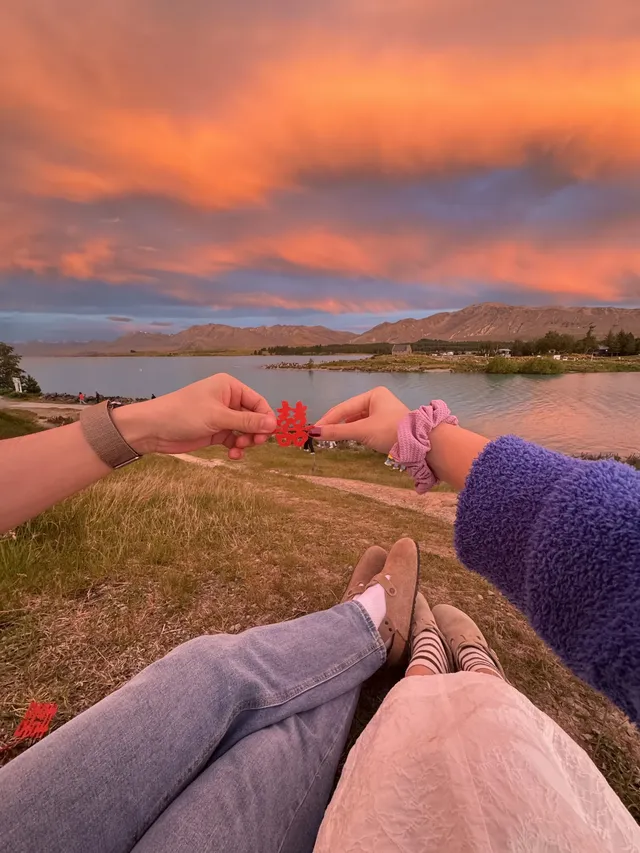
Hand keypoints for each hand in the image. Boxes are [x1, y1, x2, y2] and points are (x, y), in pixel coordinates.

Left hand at [113, 374, 275, 458]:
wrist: (153, 429)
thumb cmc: (184, 414)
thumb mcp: (218, 417)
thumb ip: (247, 421)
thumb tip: (274, 424)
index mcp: (229, 387)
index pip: (258, 402)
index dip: (266, 418)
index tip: (269, 434)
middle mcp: (228, 400)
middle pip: (254, 417)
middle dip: (256, 431)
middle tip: (254, 444)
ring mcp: (221, 417)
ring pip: (245, 431)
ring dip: (246, 442)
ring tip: (239, 449)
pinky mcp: (215, 432)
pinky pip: (234, 440)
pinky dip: (236, 448)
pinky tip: (233, 455)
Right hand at [312, 387, 408, 453]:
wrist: (421, 444)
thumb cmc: (391, 431)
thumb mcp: (362, 431)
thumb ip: (338, 432)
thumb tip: (314, 433)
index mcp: (373, 395)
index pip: (344, 407)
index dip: (328, 419)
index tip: (313, 430)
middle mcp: (378, 400)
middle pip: (350, 413)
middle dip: (335, 424)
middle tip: (319, 434)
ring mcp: (382, 413)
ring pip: (357, 421)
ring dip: (345, 429)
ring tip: (330, 437)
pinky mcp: (385, 425)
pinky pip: (365, 427)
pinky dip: (355, 433)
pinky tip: (347, 438)